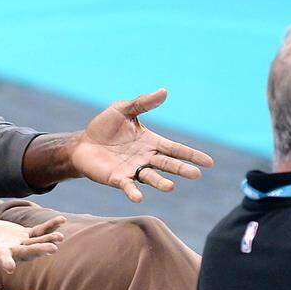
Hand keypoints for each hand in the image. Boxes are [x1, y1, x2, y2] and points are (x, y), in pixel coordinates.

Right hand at [0, 217, 66, 272]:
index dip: (5, 261)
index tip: (10, 266)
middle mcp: (7, 252)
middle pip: (24, 253)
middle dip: (37, 251)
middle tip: (52, 249)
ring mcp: (17, 244)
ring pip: (35, 243)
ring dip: (47, 240)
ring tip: (60, 237)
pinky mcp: (21, 235)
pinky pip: (38, 232)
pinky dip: (49, 227)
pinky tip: (61, 221)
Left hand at [69, 88, 213, 201]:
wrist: (81, 144)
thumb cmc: (104, 127)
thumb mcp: (123, 110)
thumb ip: (143, 103)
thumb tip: (164, 91)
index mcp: (151, 142)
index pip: (175, 149)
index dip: (191, 155)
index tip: (209, 162)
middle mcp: (145, 158)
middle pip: (167, 164)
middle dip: (181, 169)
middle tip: (196, 174)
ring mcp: (132, 170)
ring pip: (150, 177)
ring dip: (160, 182)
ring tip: (170, 187)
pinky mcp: (117, 179)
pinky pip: (127, 186)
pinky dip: (133, 192)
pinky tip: (139, 198)